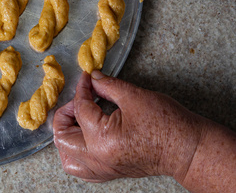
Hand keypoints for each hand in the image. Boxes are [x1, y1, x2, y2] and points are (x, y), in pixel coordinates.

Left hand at [53, 71, 203, 181]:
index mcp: (102, 139)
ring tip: (77, 119)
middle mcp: (98, 158)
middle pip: (62, 137)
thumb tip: (92, 79)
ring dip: (66, 136)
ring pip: (67, 158)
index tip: (87, 79)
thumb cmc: (167, 124)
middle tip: (79, 99)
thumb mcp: (134, 96)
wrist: (189, 149)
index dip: (82, 89)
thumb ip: (107, 86)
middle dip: (65, 114)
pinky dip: (75, 153)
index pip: (80, 109)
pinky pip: (81, 168)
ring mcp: (103, 168)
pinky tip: (83, 138)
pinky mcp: (110, 172)